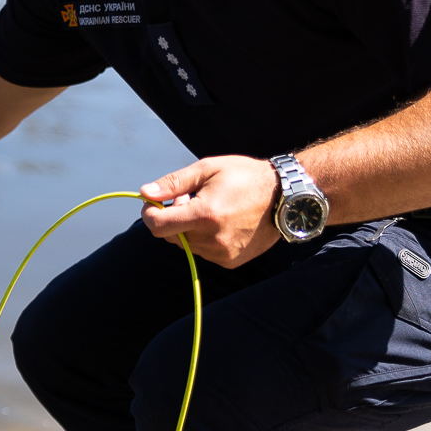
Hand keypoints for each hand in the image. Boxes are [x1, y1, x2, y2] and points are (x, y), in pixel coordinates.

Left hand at [139, 156, 280, 268]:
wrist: (285, 197)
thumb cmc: (245, 177)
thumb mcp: (207, 169)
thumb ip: (173, 183)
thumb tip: (145, 193)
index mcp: (204, 215)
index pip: (158, 226)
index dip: (149, 214)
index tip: (153, 203)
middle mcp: (212, 239)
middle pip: (171, 236)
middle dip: (172, 218)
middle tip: (190, 199)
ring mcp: (222, 253)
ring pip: (186, 245)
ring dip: (188, 229)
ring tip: (210, 210)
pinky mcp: (231, 261)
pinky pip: (203, 252)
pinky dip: (203, 239)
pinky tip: (220, 223)